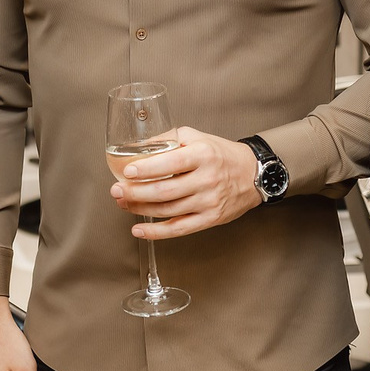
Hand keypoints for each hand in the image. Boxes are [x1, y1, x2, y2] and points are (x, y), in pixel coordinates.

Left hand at [110, 125, 261, 239]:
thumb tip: (139, 144)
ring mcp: (208, 202)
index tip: (126, 171)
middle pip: (164, 191)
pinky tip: (138, 230)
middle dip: (135, 192)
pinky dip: (156, 232)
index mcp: (203, 156)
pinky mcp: (210, 219)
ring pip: (168, 210)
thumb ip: (170, 138)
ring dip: (140, 209)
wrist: (253, 174)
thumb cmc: (221, 155)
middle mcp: (206, 179)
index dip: (146, 169)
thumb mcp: (198, 138)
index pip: (170, 163)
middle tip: (116, 190)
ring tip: (123, 203)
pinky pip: (178, 229)